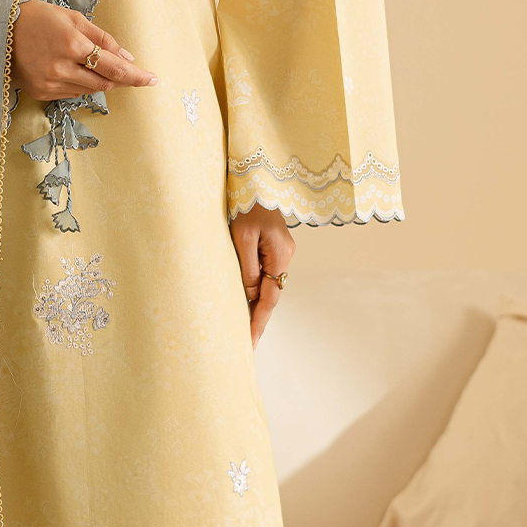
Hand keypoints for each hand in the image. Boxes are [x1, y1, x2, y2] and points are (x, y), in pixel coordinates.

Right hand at [11, 0, 156, 101]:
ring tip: (98, 66)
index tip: (153, 79)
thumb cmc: (37, 17)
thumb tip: (127, 57)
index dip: (136, 75)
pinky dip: (81, 84)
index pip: (114, 66)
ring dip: (101, 81)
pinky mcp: (41, 92)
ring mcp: (50, 84)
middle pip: (104, 82)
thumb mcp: (73, 18)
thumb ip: (102, 39)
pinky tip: (76, 71)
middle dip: (121, 79)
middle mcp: (61, 68)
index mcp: (72, 44)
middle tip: (135, 75)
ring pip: (89, 90)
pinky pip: (71, 93)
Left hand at [230, 202, 294, 347]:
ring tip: (246, 330)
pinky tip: (247, 302)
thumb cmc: (246, 206)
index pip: (269, 298)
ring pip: (269, 286)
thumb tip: (251, 295)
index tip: (250, 341)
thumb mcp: (242, 238)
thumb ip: (247, 269)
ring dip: (257, 307)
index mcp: (280, 255)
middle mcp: (284, 256)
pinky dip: (257, 291)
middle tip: (248, 344)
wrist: (254, 182)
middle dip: (259, 319)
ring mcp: (280, 252)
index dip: (258, 321)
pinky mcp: (272, 248)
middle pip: (272, 295)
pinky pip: (265, 275)